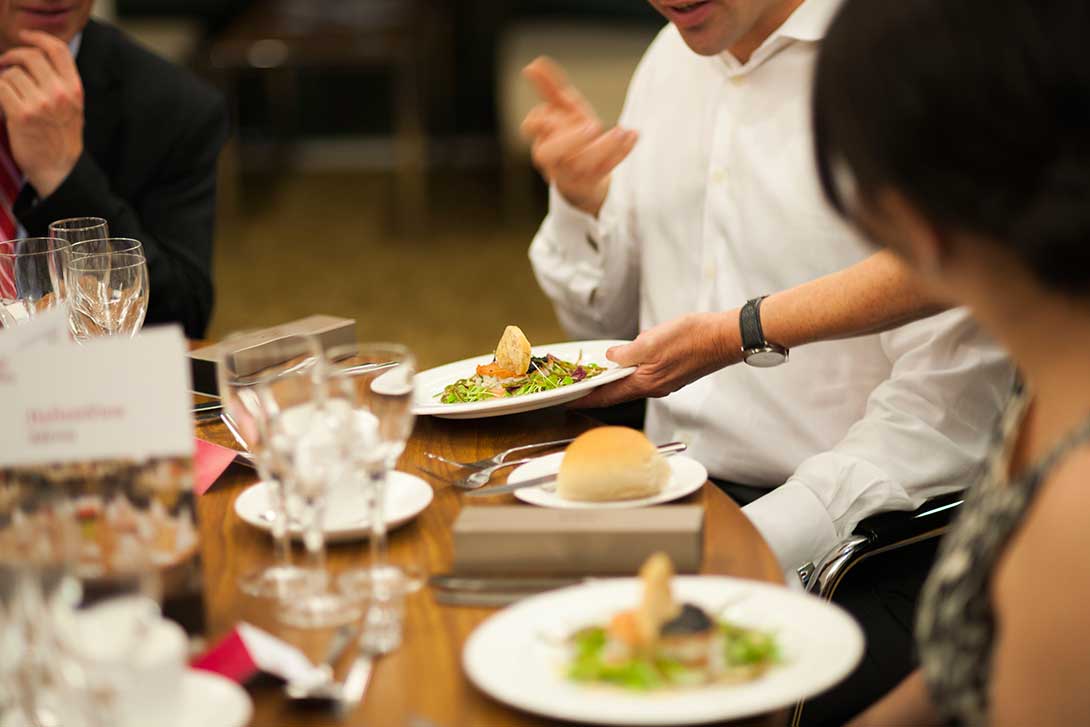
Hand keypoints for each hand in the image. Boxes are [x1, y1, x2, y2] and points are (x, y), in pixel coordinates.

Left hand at [0, 30, 83, 197]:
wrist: (60, 170)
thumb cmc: (62, 139)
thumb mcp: (73, 108)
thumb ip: (60, 83)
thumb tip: (35, 59)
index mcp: (74, 90)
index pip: (58, 50)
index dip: (38, 37)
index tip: (26, 36)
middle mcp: (59, 93)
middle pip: (30, 56)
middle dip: (13, 56)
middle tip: (7, 63)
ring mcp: (41, 104)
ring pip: (11, 73)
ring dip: (4, 79)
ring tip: (8, 92)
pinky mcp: (21, 115)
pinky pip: (0, 88)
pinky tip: (2, 101)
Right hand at [521, 56, 637, 217]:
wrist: (584, 177)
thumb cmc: (570, 138)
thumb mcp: (562, 112)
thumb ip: (549, 88)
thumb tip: (533, 64)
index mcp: (541, 138)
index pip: (531, 126)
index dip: (543, 118)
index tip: (562, 107)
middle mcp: (551, 159)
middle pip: (548, 154)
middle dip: (569, 139)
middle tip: (593, 125)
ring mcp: (569, 174)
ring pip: (580, 165)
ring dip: (603, 146)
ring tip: (622, 130)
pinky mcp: (589, 184)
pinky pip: (605, 171)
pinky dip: (620, 154)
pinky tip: (634, 135)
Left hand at [572, 312, 742, 407]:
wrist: (725, 338)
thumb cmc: (692, 338)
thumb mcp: (650, 341)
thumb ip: (626, 352)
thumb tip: (611, 356)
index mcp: (645, 383)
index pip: (607, 396)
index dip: (585, 398)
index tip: (568, 400)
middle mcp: (655, 388)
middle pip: (619, 392)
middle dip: (598, 389)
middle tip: (580, 383)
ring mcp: (666, 383)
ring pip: (633, 383)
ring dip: (615, 379)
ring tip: (600, 372)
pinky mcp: (675, 374)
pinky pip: (647, 375)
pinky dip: (633, 371)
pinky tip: (630, 360)